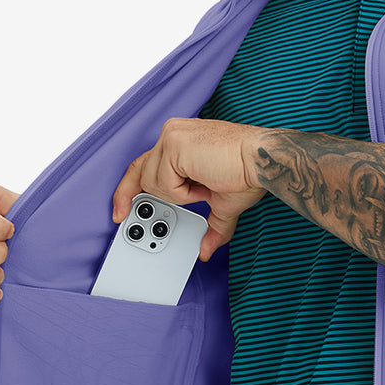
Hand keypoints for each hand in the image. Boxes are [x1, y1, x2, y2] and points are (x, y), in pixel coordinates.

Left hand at [112, 118, 267, 261]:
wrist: (263, 160)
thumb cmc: (248, 172)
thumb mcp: (223, 203)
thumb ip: (211, 225)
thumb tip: (207, 249)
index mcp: (180, 141)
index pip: (144, 165)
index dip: (129, 190)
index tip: (121, 211)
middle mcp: (172, 134)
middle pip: (142, 174)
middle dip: (148, 200)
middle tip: (158, 214)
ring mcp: (171, 137)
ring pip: (151, 181)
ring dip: (179, 195)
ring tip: (204, 187)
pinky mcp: (174, 145)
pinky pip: (163, 182)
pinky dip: (183, 192)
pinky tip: (203, 182)